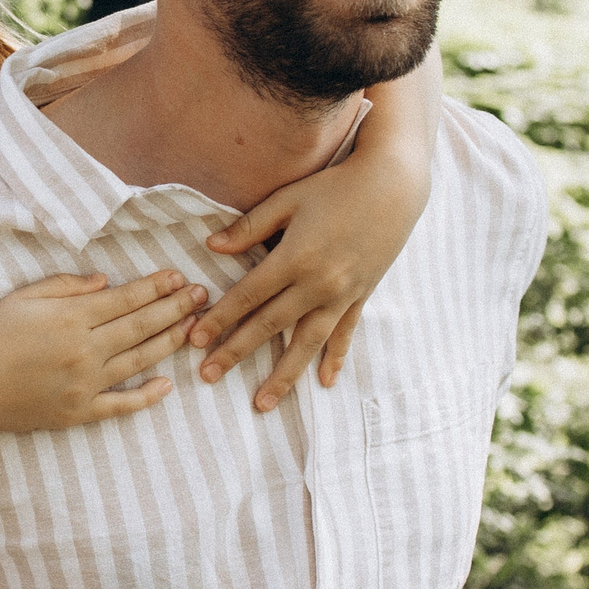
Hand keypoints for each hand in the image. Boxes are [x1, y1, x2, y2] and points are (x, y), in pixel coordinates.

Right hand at [0, 269, 208, 436]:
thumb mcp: (22, 298)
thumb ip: (65, 286)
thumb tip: (106, 281)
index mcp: (70, 317)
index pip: (126, 298)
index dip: (157, 287)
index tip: (180, 278)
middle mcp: (84, 350)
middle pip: (142, 326)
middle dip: (176, 308)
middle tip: (202, 296)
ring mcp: (85, 384)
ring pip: (140, 360)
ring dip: (170, 342)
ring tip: (194, 328)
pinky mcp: (79, 412)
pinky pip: (122, 405)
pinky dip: (147, 396)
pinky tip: (167, 384)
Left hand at [189, 148, 423, 410]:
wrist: (393, 185)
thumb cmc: (334, 186)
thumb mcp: (288, 199)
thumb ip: (249, 227)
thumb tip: (211, 246)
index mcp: (295, 258)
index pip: (248, 296)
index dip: (220, 319)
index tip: (195, 340)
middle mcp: (319, 283)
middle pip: (270, 325)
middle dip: (236, 352)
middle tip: (208, 376)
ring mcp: (343, 294)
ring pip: (307, 342)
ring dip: (284, 375)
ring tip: (262, 402)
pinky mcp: (361, 296)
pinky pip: (344, 334)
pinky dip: (335, 359)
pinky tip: (324, 382)